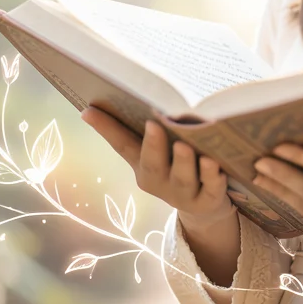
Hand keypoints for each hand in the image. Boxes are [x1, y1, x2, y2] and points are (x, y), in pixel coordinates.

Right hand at [81, 106, 233, 228]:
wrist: (205, 208)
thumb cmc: (180, 166)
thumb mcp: (162, 151)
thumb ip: (149, 129)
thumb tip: (133, 95)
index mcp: (143, 166)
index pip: (122, 145)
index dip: (106, 128)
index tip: (89, 110)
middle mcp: (160, 182)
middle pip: (153, 165)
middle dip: (153, 146)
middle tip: (153, 125)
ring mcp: (183, 194)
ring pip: (183, 178)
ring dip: (183, 162)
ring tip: (184, 145)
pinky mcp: (208, 201)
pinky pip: (211, 189)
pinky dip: (212, 177)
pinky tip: (213, 163)